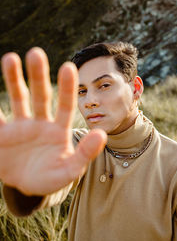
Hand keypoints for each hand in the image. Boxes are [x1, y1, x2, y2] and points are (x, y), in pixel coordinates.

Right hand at [0, 48, 106, 195]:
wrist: (28, 188)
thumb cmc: (52, 178)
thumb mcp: (70, 170)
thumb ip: (85, 154)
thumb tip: (102, 134)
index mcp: (58, 130)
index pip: (65, 105)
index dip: (68, 88)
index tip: (68, 66)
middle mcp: (40, 122)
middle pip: (40, 96)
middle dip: (38, 75)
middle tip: (36, 53)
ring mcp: (20, 127)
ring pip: (18, 99)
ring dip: (14, 79)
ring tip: (10, 58)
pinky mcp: (3, 134)